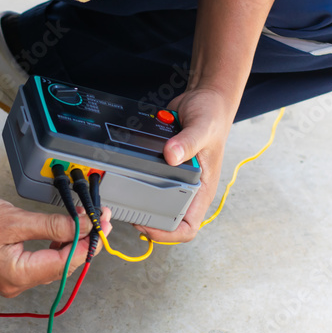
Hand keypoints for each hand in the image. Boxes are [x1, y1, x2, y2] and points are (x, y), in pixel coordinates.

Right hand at [0, 195, 111, 297]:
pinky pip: (39, 263)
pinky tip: (64, 232)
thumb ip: (52, 226)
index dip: (87, 242)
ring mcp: (12, 280)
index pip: (66, 262)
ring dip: (70, 244)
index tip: (102, 223)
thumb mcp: (14, 220)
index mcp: (18, 276)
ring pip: (52, 265)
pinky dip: (54, 247)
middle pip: (62, 267)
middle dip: (83, 243)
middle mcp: (16, 284)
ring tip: (86, 223)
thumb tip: (83, 226)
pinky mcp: (8, 271)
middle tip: (99, 220)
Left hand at [136, 87, 235, 242]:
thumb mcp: (203, 128)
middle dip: (145, 220)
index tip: (147, 226)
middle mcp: (188, 188)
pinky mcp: (162, 166)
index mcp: (202, 189)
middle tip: (125, 210)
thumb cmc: (213, 116)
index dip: (168, 234)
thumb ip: (188, 142)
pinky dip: (133, 179)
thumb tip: (171, 155)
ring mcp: (174, 178)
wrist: (205, 97)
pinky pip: (147, 180)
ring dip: (136, 202)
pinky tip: (122, 174)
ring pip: (154, 202)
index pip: (188, 227)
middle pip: (166, 220)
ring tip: (119, 196)